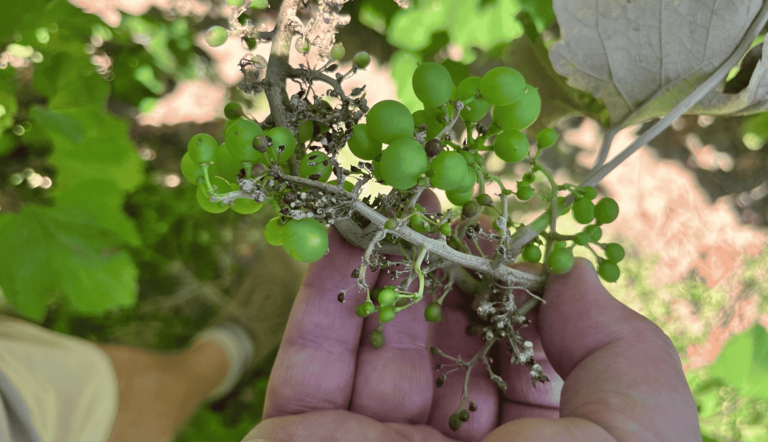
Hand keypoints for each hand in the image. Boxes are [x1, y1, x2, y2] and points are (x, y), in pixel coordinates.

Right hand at [244, 204, 699, 441]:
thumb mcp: (632, 431)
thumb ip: (617, 349)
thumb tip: (571, 273)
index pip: (513, 354)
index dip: (504, 288)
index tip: (495, 229)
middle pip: (439, 343)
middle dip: (437, 271)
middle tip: (434, 202)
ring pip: (371, 345)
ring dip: (376, 272)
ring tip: (387, 204)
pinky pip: (307, 362)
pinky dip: (319, 299)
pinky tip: (338, 239)